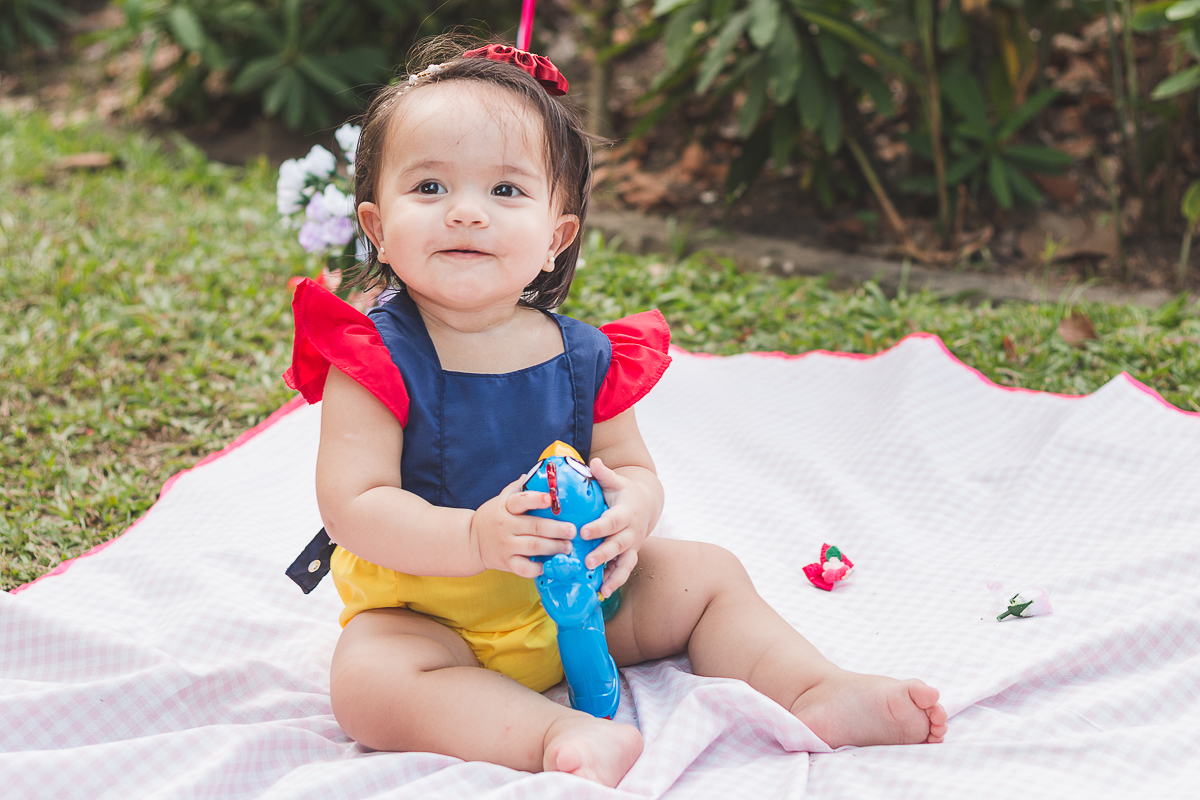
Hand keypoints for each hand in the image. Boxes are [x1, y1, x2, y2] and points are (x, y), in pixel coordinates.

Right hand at [470, 479, 576, 578]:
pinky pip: (523, 568)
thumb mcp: (501, 499)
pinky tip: (548, 565)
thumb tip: (535, 472)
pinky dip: (537, 568)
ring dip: (553, 547)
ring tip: (567, 547)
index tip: (551, 499)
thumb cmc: (492, 517)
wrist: (470, 541)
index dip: (536, 499)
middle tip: (572, 530)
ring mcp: (506, 545)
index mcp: (505, 507)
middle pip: (535, 526)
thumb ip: (517, 488)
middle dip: (557, 529)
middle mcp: (506, 526)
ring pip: (533, 546)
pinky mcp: (506, 563)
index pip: (521, 501)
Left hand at [579, 458, 654, 596]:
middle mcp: (631, 531)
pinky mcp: (629, 556)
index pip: (613, 521)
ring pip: (625, 562)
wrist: (644, 505)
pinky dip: (615, 582)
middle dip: (604, 554)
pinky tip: (602, 593)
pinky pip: (624, 571)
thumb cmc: (622, 493)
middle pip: (619, 545)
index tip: (584, 532)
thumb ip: (603, 474)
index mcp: (625, 512)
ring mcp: (631, 546)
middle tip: (588, 562)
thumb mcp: (615, 481)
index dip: (599, 527)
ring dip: (613, 575)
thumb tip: (594, 462)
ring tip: (601, 587)